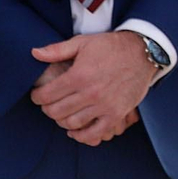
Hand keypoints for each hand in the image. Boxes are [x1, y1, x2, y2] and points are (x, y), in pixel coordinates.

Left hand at [30, 32, 153, 145]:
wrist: (143, 53)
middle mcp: (90, 93)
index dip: (37, 96)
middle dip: (47, 108)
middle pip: (56, 111)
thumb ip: (57, 50)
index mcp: (79, 75)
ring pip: (71, 123)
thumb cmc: (111, 47)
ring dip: (61, 121)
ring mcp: (104, 105)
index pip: (46, 95)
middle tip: (48, 104)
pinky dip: (81, 136)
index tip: (38, 94)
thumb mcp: (83, 42)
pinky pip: (94, 133)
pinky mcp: (116, 114)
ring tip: (62, 113)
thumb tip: (34, 53)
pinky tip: (74, 130)